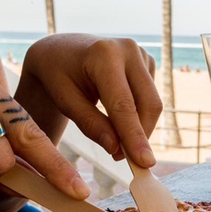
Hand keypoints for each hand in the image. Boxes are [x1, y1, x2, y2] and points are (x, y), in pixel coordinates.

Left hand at [17, 34, 162, 167]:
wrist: (60, 51)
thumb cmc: (57, 76)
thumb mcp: (65, 102)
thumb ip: (91, 124)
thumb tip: (117, 149)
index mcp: (103, 55)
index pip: (123, 104)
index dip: (135, 135)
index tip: (145, 162)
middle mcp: (128, 50)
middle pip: (148, 103)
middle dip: (142, 136)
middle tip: (128, 161)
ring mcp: (141, 54)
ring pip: (153, 103)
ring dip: (140, 128)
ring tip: (117, 145)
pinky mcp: (147, 61)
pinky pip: (150, 97)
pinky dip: (139, 115)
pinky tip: (119, 117)